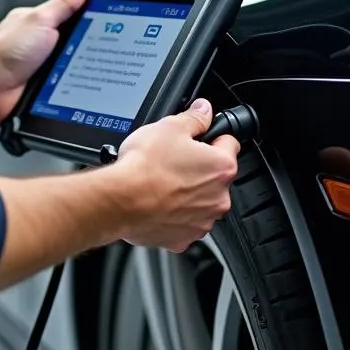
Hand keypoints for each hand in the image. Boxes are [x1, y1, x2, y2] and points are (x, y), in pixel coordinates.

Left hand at [0, 0, 90, 124]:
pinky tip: (71, 83)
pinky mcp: (45, 84)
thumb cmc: (6, 53)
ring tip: (78, 68)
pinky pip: (66, 81)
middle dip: (86, 45)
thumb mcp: (40, 20)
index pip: (72, 13)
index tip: (105, 19)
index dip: (89, 15)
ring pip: (73, 62)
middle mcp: (40, 41)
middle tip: (89, 48)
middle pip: (76, 39)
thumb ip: (62, 4)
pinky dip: (70, 83)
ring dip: (78, 67)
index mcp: (39, 21)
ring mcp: (43, 63)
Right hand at [109, 99, 239, 252]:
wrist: (120, 201)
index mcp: (221, 167)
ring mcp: (202, 221)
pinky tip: (157, 202)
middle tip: (172, 160)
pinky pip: (184, 222)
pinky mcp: (183, 238)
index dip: (212, 137)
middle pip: (215, 175)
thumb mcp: (169, 127)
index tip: (199, 138)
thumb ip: (194, 118)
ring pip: (200, 201)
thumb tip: (203, 110)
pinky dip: (174, 214)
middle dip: (198, 168)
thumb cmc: (144, 167)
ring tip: (161, 182)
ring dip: (187, 193)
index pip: (229, 143)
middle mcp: (219, 198)